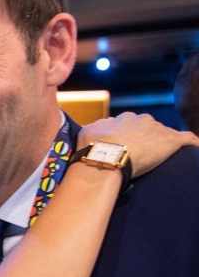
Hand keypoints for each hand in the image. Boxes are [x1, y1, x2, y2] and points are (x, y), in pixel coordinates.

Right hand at [79, 112, 198, 177]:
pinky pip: (188, 139)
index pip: (133, 124)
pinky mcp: (171, 140)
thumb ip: (100, 126)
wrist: (105, 158)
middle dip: (147, 139)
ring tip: (160, 158)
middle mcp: (143, 119)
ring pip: (165, 134)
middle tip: (141, 155)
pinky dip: (193, 143)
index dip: (131, 137)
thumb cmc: (93, 147)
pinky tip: (196, 147)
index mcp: (125, 118)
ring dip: (162, 144)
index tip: (128, 147)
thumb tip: (104, 124)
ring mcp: (158, 129)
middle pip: (150, 128)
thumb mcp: (88, 131)